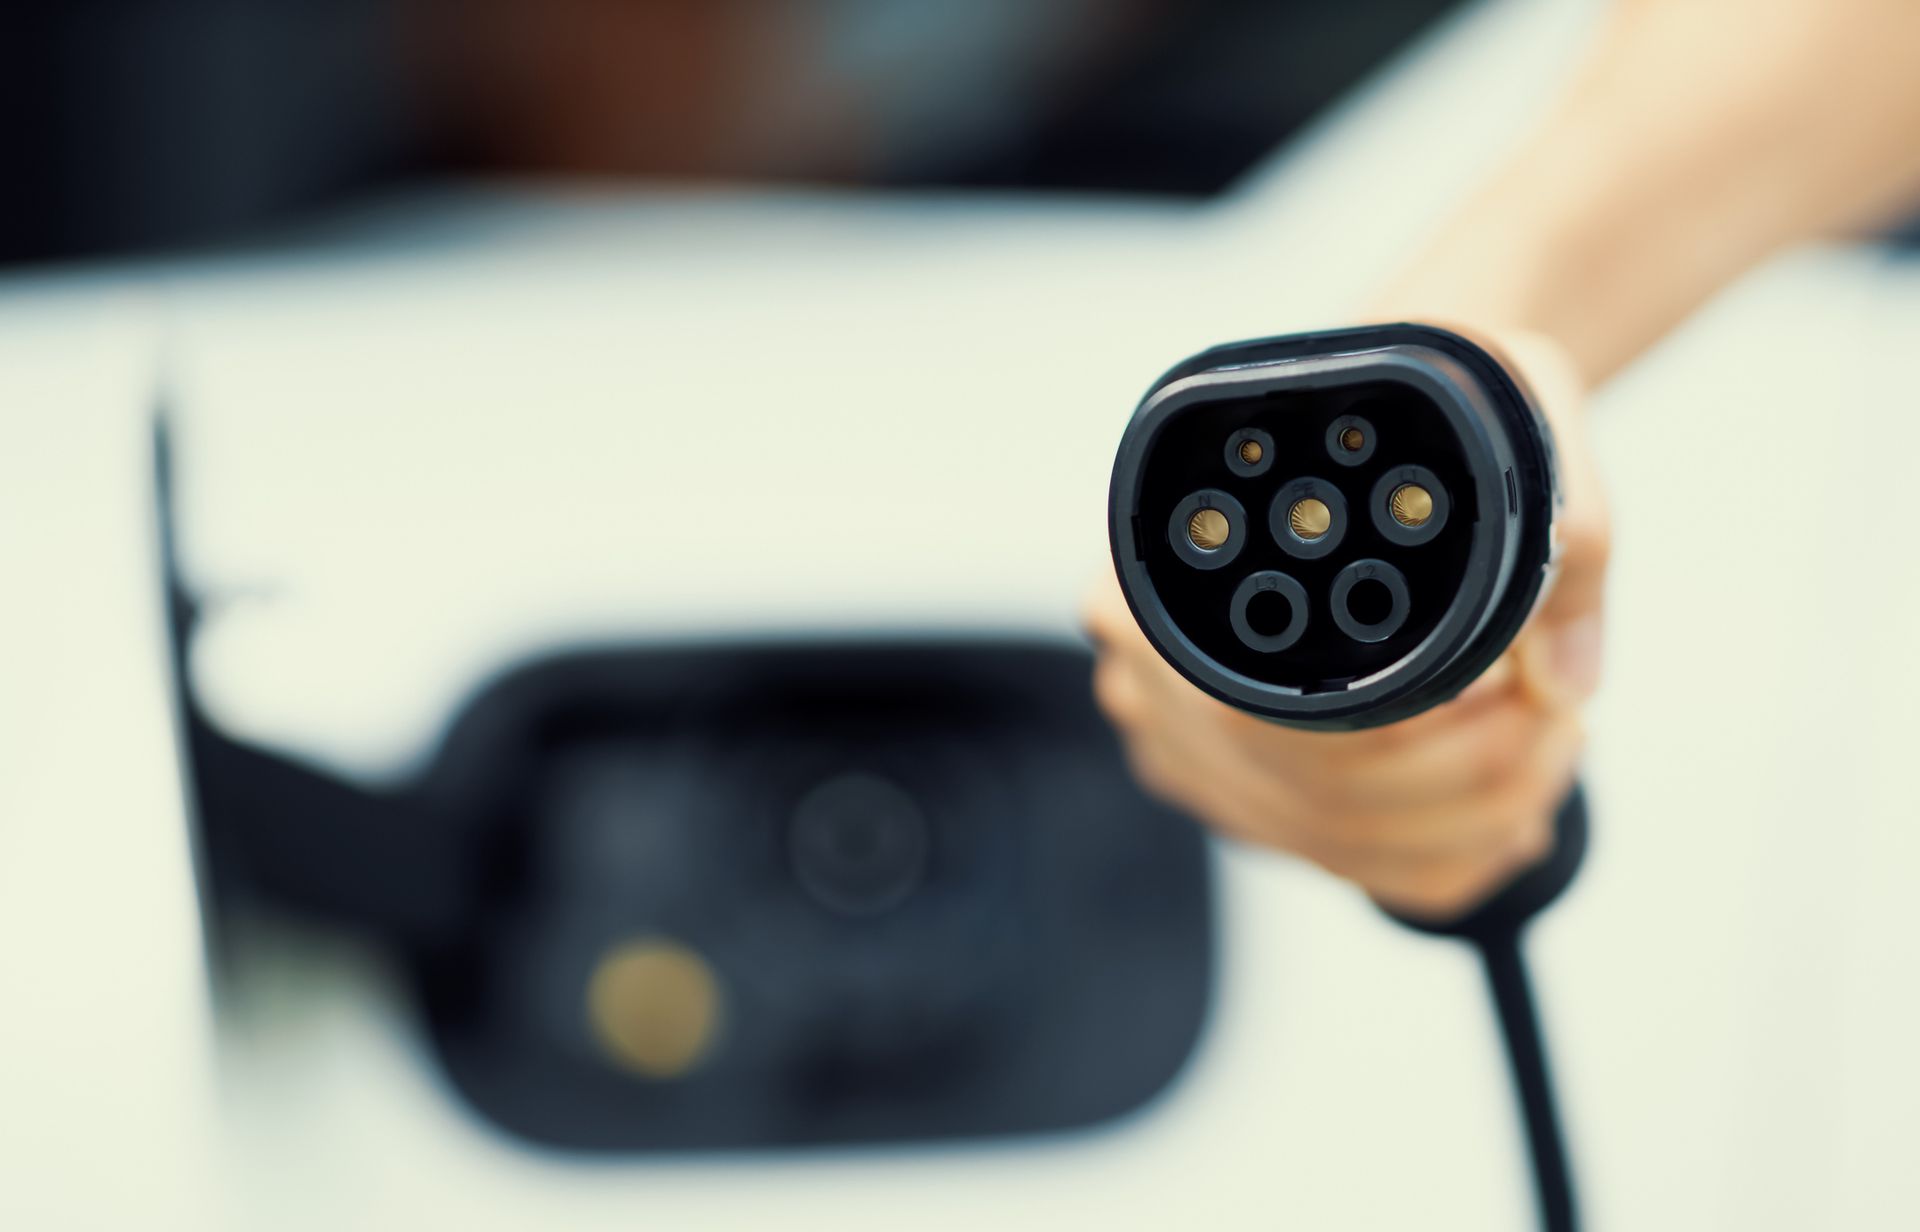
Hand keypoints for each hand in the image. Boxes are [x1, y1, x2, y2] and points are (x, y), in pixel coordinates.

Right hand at [1085, 331, 1608, 920]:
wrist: (1367, 433)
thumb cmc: (1409, 409)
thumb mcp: (1503, 398)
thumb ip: (1567, 521)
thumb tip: (1564, 683)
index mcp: (1154, 575)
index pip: (1268, 710)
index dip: (1403, 724)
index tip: (1507, 681)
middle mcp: (1148, 676)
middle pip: (1315, 791)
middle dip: (1469, 771)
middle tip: (1558, 717)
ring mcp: (1189, 754)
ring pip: (1345, 842)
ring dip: (1477, 816)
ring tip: (1551, 746)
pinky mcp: (1240, 802)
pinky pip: (1356, 871)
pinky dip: (1454, 856)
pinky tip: (1512, 808)